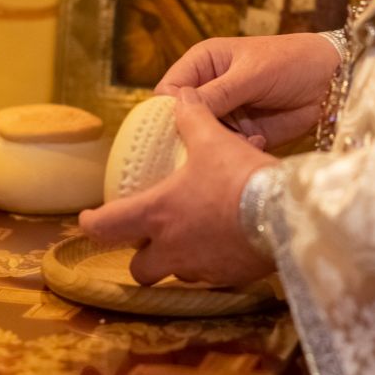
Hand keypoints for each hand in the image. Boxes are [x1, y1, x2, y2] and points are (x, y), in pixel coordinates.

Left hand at [79, 89, 276, 286]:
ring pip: (176, 274)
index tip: (88, 219)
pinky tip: (227, 245)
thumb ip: (193, 119)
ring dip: (178, 261)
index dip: (92, 223)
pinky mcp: (229, 278)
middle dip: (140, 257)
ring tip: (193, 240)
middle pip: (139, 269)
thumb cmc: (240, 177)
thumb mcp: (213, 140)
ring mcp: (200, 268)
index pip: (107, 227)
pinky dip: (212, 264)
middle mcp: (172, 248)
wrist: (285, 213)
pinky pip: (211, 277)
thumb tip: (182, 96)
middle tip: (149, 239)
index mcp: (158, 213)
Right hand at [155, 33, 339, 148]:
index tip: (178, 128)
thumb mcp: (252, 74)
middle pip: (180, 119)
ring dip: (216, 143)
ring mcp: (224, 113)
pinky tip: (255, 143)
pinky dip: (235, 150)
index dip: (166, 111)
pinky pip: (225, 148)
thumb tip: (181, 110)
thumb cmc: (291, 61)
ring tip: (240, 140)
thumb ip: (218, 93)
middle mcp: (208, 89)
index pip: (168, 90)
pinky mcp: (242, 133)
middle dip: (189, 134)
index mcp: (202, 63)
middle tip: (202, 146)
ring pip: (202, 137)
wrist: (331, 81)